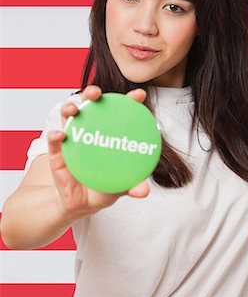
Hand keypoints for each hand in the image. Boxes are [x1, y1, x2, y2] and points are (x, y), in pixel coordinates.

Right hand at [47, 85, 149, 219]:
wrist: (81, 204)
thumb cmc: (104, 187)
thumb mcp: (120, 186)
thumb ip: (132, 185)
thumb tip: (144, 191)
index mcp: (109, 132)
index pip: (120, 111)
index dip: (129, 100)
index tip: (139, 95)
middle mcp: (90, 129)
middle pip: (91, 104)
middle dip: (92, 93)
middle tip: (96, 93)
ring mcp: (73, 139)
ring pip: (69, 117)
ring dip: (69, 108)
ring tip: (73, 110)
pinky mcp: (58, 153)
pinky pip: (54, 141)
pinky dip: (55, 135)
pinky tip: (60, 134)